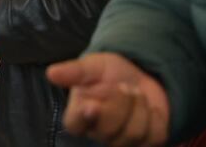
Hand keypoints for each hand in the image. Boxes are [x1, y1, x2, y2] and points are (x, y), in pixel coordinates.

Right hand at [47, 53, 169, 145]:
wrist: (137, 74)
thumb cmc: (107, 73)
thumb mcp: (91, 66)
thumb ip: (73, 71)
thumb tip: (51, 73)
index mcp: (80, 115)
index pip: (75, 125)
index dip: (83, 118)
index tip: (91, 105)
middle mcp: (98, 133)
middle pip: (108, 131)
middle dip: (120, 104)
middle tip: (123, 86)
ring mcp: (122, 140)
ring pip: (133, 135)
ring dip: (139, 107)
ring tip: (136, 92)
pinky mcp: (146, 142)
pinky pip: (154, 136)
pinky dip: (154, 116)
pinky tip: (148, 106)